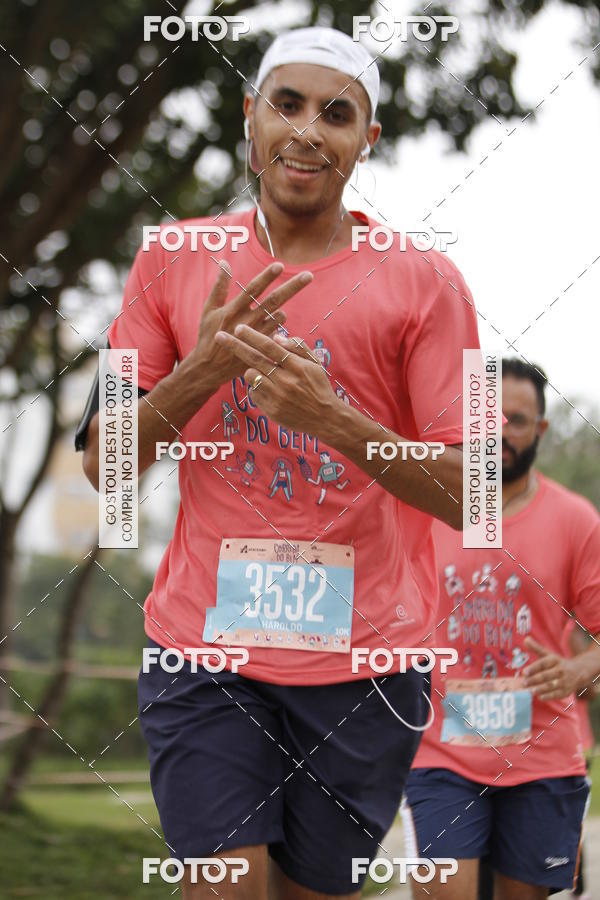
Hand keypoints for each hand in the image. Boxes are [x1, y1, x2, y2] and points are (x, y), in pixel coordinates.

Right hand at [192, 261, 312, 390]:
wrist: (209, 368)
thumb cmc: (208, 336)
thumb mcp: (209, 310)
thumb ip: (219, 286)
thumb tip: (225, 262)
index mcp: (234, 309)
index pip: (253, 289)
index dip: (267, 277)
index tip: (280, 265)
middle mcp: (248, 321)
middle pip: (274, 300)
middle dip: (293, 287)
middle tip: (309, 275)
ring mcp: (257, 335)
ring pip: (280, 316)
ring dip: (281, 311)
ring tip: (274, 314)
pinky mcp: (262, 348)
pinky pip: (278, 332)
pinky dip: (277, 326)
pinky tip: (270, 329)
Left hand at [214, 326, 338, 434]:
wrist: (324, 417)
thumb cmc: (318, 386)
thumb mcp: (314, 363)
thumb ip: (297, 347)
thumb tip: (276, 337)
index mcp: (296, 366)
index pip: (270, 347)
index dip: (252, 336)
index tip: (238, 328)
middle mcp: (285, 380)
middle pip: (254, 359)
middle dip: (235, 346)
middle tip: (219, 336)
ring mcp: (277, 397)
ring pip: (250, 376)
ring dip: (251, 370)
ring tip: (263, 373)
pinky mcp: (271, 410)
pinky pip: (253, 393)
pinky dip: (257, 388)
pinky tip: (270, 391)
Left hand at [522, 637, 580, 700]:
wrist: (579, 672)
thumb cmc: (558, 663)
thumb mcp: (549, 654)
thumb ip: (536, 648)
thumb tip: (525, 639)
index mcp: (555, 660)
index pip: (543, 663)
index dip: (533, 668)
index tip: (524, 672)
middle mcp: (560, 670)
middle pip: (546, 675)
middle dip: (534, 679)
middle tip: (523, 683)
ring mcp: (564, 681)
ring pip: (551, 685)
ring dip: (540, 689)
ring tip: (530, 691)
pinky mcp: (566, 691)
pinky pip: (557, 694)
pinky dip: (549, 696)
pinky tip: (540, 697)